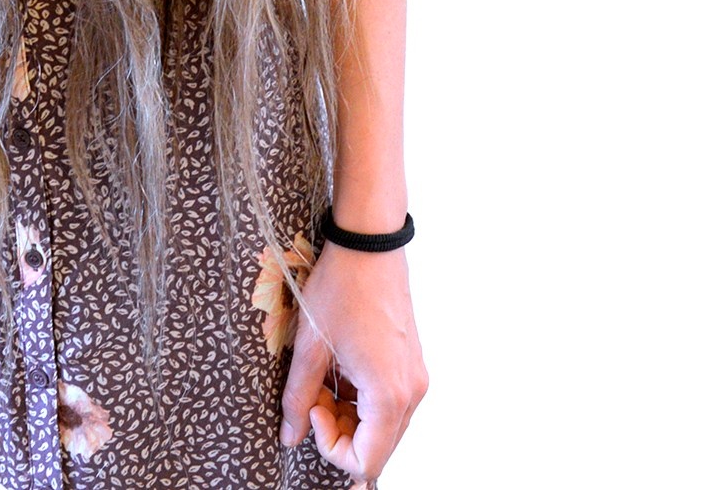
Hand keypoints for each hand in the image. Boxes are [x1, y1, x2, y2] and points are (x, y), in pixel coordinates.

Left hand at [278, 241, 426, 481]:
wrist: (369, 241)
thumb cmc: (341, 287)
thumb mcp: (310, 346)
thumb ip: (298, 398)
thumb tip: (290, 437)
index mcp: (389, 394)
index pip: (367, 462)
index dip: (331, 448)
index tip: (312, 408)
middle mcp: (411, 392)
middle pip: (376, 446)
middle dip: (337, 430)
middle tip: (312, 392)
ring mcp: (414, 378)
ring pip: (380, 424)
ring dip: (347, 413)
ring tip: (323, 374)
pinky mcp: (409, 364)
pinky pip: (386, 401)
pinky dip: (359, 397)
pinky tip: (338, 365)